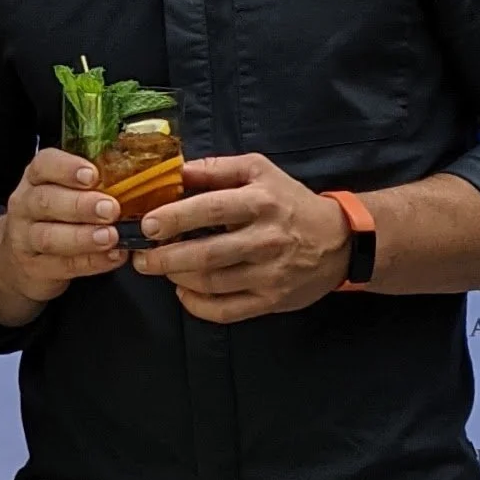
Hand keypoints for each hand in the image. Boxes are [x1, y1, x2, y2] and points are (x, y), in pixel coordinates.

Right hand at [0, 146, 127, 324]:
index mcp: (36, 179)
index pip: (44, 165)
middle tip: (110, 209)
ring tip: (111, 237)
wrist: (17, 259)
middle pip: (46, 201)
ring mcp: (25, 238)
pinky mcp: (35, 268)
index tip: (92, 175)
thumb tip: (135, 177)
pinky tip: (112, 256)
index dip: (67, 168)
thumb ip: (90, 185)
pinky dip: (91, 262)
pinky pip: (63, 265)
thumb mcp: (62, 192)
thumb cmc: (52, 218)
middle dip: (80, 205)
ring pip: (50, 237)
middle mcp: (25, 205)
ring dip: (83, 237)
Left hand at [133, 154, 349, 322]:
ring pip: (212, 283)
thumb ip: (218, 168)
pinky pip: (226, 310)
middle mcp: (266, 239)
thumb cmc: (290, 203)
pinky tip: (183, 293)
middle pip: (206, 254)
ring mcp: (269, 274)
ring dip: (177, 278)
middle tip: (141, 257)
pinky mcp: (271, 301)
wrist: (338, 242)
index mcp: (261, 202)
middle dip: (165, 258)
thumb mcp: (260, 172)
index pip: (210, 210)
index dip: (175, 218)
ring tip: (160, 269)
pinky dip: (197, 305)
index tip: (149, 225)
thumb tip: (177, 170)